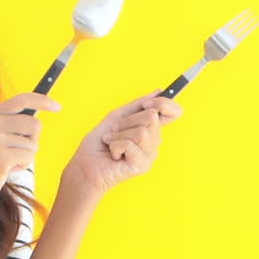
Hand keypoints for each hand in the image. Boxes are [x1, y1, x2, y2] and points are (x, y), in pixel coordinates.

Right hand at [0, 92, 61, 207]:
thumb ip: (14, 121)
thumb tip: (42, 107)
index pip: (22, 100)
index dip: (43, 101)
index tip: (58, 107)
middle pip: (35, 124)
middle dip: (33, 141)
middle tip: (16, 151)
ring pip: (33, 143)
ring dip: (27, 155)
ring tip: (9, 161)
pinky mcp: (0, 156)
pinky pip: (29, 157)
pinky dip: (24, 165)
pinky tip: (8, 169)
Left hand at [63, 90, 183, 196]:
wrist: (86, 166)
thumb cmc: (99, 144)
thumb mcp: (117, 117)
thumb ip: (138, 105)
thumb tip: (159, 91)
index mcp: (150, 129)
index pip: (173, 112)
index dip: (165, 103)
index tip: (147, 103)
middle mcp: (154, 142)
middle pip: (151, 116)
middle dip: (127, 121)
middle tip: (114, 132)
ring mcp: (150, 155)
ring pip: (141, 131)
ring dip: (119, 135)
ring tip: (112, 144)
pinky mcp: (142, 166)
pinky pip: (130, 144)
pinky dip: (115, 146)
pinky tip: (114, 155)